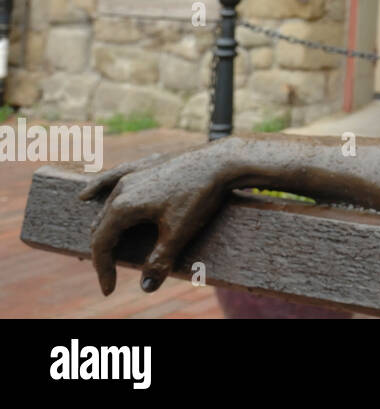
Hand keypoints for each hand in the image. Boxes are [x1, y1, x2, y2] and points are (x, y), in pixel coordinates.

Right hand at [78, 140, 239, 294]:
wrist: (222, 161)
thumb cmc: (200, 196)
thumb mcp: (179, 233)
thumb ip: (159, 261)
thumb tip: (145, 287)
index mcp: (124, 206)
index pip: (102, 244)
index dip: (103, 269)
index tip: (109, 289)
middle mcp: (122, 188)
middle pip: (101, 225)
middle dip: (104, 251)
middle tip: (111, 272)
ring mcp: (133, 173)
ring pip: (107, 204)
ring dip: (104, 227)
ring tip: (105, 247)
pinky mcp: (146, 164)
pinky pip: (114, 178)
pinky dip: (98, 189)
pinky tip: (86, 196)